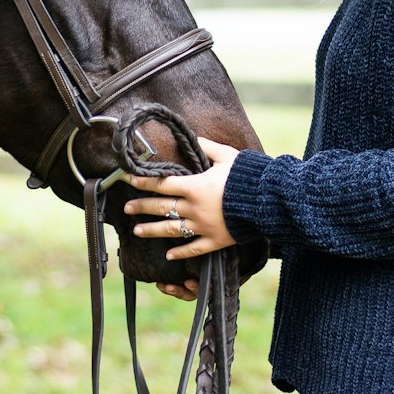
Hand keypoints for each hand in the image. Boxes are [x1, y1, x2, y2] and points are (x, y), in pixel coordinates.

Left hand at [122, 137, 238, 290]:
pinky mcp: (215, 240)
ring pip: (172, 230)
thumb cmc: (247, 175)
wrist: (266, 200)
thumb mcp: (227, 156)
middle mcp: (194, 207)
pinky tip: (169, 256)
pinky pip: (194, 248)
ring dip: (152, 230)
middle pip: (161, 207)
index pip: (162, 183)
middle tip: (126, 208)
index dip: (144, 182)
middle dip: (141, 207)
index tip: (129, 181)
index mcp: (194, 186)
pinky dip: (181, 253)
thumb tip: (195, 137)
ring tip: (137, 231)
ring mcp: (203, 226)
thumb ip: (208, 147)